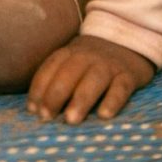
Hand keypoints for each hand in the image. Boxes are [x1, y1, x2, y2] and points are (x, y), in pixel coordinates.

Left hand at [26, 35, 154, 123]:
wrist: (129, 42)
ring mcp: (109, 65)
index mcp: (70, 53)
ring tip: (71, 120)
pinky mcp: (129, 75)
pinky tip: (104, 116)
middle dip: (55, 95)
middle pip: (69, 73)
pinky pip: (121, 87)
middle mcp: (88, 56)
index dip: (39, 88)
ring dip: (80, 100)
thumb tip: (36, 110)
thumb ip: (57, 79)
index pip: (51, 67)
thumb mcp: (73, 62)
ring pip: (94, 80)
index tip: (33, 110)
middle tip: (47, 117)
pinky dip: (113, 101)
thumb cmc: (92, 62)